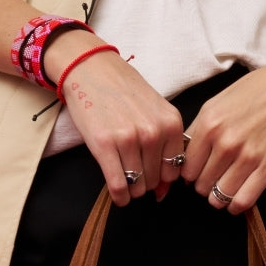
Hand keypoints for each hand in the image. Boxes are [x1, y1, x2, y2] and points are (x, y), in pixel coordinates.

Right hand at [44, 31, 185, 205]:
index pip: (174, 170)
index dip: (162, 176)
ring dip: (131, 188)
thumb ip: (165, 145)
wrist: (91, 69)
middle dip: (145, 181)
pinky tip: (119, 195)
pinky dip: (120, 196)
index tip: (151, 172)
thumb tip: (164, 190)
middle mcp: (153, 132)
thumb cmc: (124, 90)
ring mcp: (129, 139)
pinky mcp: (104, 146)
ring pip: (137, 186)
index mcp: (171, 123)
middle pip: (155, 180)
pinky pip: (118, 185)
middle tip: (133, 169)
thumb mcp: (155, 111)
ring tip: (124, 176)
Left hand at [181, 54, 265, 214]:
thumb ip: (198, 129)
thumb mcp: (217, 102)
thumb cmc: (256, 92)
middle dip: (204, 184)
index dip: (190, 173)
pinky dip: (236, 205)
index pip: (187, 168)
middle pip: (201, 184)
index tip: (197, 172)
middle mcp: (226, 142)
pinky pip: (243, 200)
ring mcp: (249, 157)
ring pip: (219, 196)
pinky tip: (236, 199)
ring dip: (218, 197)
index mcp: (209, 124)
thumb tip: (183, 155)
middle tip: (212, 178)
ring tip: (223, 188)